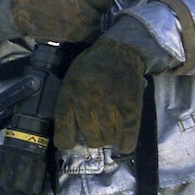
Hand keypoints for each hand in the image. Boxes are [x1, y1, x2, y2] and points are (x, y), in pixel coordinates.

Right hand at [9, 0, 112, 42]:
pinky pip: (92, 33)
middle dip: (97, 4)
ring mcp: (85, 12)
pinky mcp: (78, 31)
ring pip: (98, 18)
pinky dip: (87, 32)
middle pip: (104, 1)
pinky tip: (78, 29)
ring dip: (90, 18)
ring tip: (78, 18)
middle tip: (87, 6)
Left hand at [53, 37, 146, 152]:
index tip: (70, 141)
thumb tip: (67, 132)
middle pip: (91, 140)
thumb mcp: (70, 80)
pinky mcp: (130, 111)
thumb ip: (67, 104)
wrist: (119, 52)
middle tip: (98, 126)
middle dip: (94, 136)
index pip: (64, 132)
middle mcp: (87, 103)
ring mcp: (110, 108)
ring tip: (112, 124)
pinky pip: (127, 141)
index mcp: (69, 95)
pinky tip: (123, 136)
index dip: (66, 141)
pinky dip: (125, 142)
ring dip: (110, 136)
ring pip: (108, 140)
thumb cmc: (91, 67)